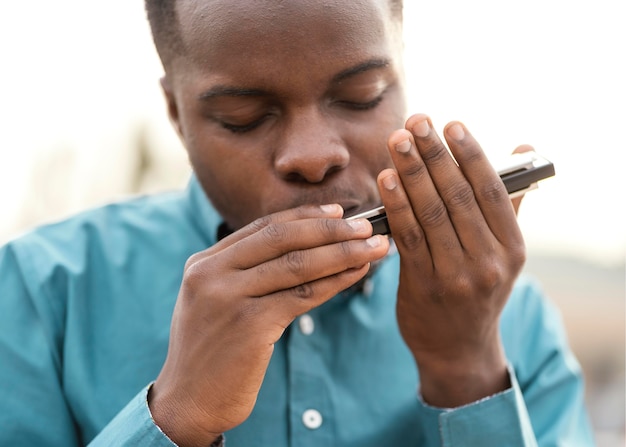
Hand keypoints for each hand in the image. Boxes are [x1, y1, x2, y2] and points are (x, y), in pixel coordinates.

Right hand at [149, 204, 388, 445]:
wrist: (188, 401)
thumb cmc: (211, 352)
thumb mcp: (216, 302)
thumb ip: (244, 274)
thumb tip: (302, 249)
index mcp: (203, 263)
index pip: (262, 228)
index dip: (305, 217)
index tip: (338, 213)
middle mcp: (211, 274)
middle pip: (282, 238)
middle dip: (330, 229)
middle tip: (367, 226)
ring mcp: (229, 298)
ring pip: (297, 264)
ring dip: (343, 253)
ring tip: (375, 247)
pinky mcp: (249, 325)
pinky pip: (302, 296)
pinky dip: (334, 282)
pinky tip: (356, 274)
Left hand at [377, 114, 525, 406]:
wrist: (457, 348)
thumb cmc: (478, 290)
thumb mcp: (503, 253)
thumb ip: (507, 203)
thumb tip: (521, 147)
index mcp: (513, 248)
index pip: (491, 191)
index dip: (470, 154)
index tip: (451, 124)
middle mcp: (489, 261)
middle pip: (458, 196)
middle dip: (434, 155)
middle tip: (416, 122)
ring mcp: (456, 276)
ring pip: (431, 213)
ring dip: (412, 172)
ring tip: (397, 141)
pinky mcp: (423, 286)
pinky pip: (408, 237)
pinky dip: (396, 205)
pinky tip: (385, 179)